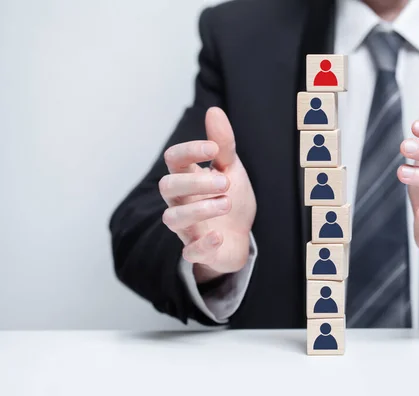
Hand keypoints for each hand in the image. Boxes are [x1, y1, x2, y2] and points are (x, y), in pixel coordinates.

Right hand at [159, 107, 256, 282]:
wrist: (240, 238)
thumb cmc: (230, 199)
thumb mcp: (231, 169)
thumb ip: (223, 144)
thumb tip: (214, 110)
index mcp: (188, 177)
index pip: (173, 159)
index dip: (189, 150)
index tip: (214, 148)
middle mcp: (182, 201)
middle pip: (167, 187)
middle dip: (194, 182)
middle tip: (225, 182)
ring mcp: (188, 228)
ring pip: (172, 219)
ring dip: (198, 210)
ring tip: (226, 203)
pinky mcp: (198, 251)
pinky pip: (189, 252)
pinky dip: (202, 245)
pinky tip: (220, 235)